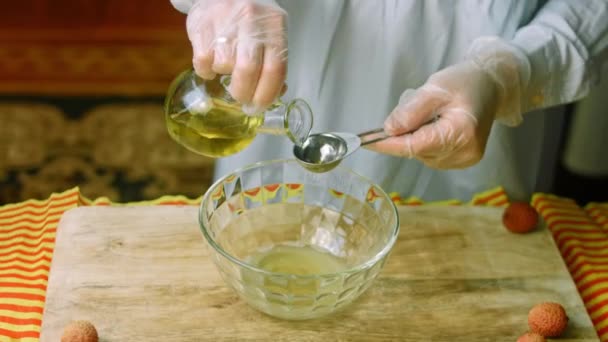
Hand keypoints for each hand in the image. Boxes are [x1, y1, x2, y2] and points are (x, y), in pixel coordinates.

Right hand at [186, 0, 286, 112]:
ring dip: (224, 74)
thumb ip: (274, 63)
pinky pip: (203, 61)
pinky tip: (211, 62)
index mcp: (275, 26)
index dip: (266, 95)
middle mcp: (251, 21)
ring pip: (224, 65)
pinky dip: (206, 70)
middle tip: (241, 98)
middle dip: (243, 93)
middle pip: (247, 70)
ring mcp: (225, 21)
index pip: (275, 69)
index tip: (259, 106)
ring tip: (226, 66)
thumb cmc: (252, 20)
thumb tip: (275, 94)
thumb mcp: (271, 33)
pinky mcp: (202, 25)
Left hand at [368, 37, 530, 168]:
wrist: (491, 86)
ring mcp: (465, 160)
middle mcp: (465, 152)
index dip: (389, 144)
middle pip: (417, 150)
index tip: (366, 141)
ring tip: (429, 113)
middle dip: (404, 134)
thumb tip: (389, 130)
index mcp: (461, 132)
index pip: (415, 145)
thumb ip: (411, 111)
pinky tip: (435, 124)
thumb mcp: (435, 88)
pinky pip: (430, 155)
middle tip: (412, 107)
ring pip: (421, 154)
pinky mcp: (463, 161)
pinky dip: (424, 141)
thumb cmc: (465, 82)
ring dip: (415, 136)